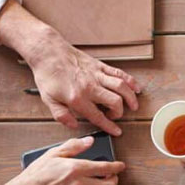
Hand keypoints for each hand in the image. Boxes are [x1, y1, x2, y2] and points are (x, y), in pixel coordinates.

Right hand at [0, 136, 123, 184]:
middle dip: (115, 179)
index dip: (117, 166)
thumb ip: (74, 146)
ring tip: (103, 184)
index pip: (106, 168)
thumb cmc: (38, 174)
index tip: (120, 165)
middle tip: (111, 175)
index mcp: (76, 169)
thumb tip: (89, 141)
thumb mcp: (53, 154)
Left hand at [28, 40, 142, 135]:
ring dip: (130, 98)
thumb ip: (61, 115)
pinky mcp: (100, 66)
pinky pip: (119, 73)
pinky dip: (130, 81)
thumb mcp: (48, 100)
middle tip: (115, 115)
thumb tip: (74, 125)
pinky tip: (135, 87)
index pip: (98, 116)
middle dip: (119, 112)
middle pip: (115, 102)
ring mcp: (97, 75)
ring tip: (134, 105)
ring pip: (121, 87)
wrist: (49, 53)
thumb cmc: (48, 75)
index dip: (109, 126)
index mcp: (77, 98)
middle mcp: (90, 87)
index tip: (116, 131)